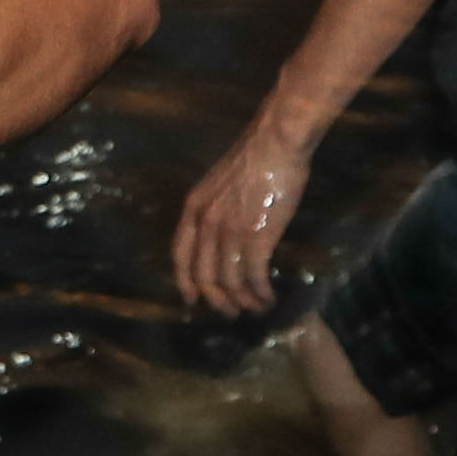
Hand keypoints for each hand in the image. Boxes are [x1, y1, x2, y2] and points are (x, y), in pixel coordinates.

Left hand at [171, 112, 317, 317]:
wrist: (276, 143)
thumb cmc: (255, 157)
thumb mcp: (220, 183)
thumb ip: (216, 209)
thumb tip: (223, 234)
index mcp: (194, 209)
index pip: (180, 255)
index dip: (185, 282)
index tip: (193, 299)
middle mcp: (206, 224)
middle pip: (204, 276)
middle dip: (218, 301)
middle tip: (232, 313)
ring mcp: (230, 232)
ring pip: (230, 282)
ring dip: (244, 301)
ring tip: (257, 308)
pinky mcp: (257, 237)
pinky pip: (254, 277)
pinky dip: (261, 293)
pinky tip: (270, 298)